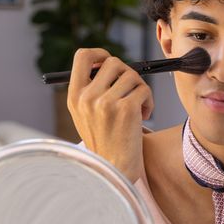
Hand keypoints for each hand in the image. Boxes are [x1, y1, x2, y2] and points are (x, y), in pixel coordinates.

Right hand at [66, 48, 153, 182]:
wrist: (113, 170)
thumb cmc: (105, 143)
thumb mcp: (85, 115)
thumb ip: (91, 90)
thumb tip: (107, 63)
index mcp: (75, 97)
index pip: (83, 57)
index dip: (100, 54)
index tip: (109, 62)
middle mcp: (88, 98)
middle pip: (113, 62)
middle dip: (127, 74)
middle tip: (131, 91)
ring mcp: (106, 103)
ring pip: (132, 75)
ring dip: (140, 89)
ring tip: (137, 107)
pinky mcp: (126, 110)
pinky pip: (144, 90)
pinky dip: (149, 101)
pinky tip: (143, 116)